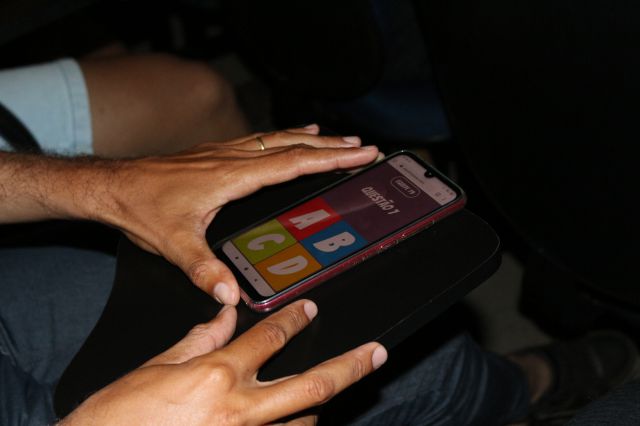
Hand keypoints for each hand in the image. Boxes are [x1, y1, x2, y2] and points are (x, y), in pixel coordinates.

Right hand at [60, 300, 387, 424]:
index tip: (308, 309)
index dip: (292, 319)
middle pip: (312, 385)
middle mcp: (239, 411)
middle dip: (349, 366)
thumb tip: (225, 315)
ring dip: (314, 406)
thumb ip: (199, 339)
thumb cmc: (116, 417)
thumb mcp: (155, 368)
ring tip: (318, 396)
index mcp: (216, 376)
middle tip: (375, 353)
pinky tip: (296, 422)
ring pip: (303, 422)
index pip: (269, 337)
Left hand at [100, 125, 377, 303]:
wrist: (112, 185)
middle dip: (331, 145)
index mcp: (231, 176)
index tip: (359, 153)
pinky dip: (284, 138)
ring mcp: (223, 152)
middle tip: (363, 146)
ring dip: (311, 139)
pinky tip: (288, 138)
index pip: (292, 163)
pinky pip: (259, 140)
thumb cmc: (142, 208)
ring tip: (337, 138)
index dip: (330, 158)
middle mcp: (232, 158)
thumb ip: (204, 269)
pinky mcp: (215, 154)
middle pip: (292, 145)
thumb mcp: (174, 244)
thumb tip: (231, 294)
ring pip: (277, 139)